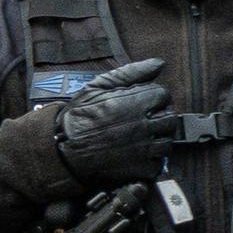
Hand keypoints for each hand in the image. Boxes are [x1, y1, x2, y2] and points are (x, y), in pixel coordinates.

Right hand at [51, 58, 174, 185]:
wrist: (62, 150)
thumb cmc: (78, 118)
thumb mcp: (98, 86)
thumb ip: (131, 72)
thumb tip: (158, 63)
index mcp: (135, 103)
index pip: (163, 94)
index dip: (153, 98)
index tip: (143, 103)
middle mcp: (143, 125)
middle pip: (170, 118)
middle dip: (159, 118)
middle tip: (144, 121)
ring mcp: (143, 148)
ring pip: (167, 141)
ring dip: (157, 139)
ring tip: (141, 138)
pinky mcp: (140, 169)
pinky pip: (158, 163)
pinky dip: (150, 161)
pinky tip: (137, 155)